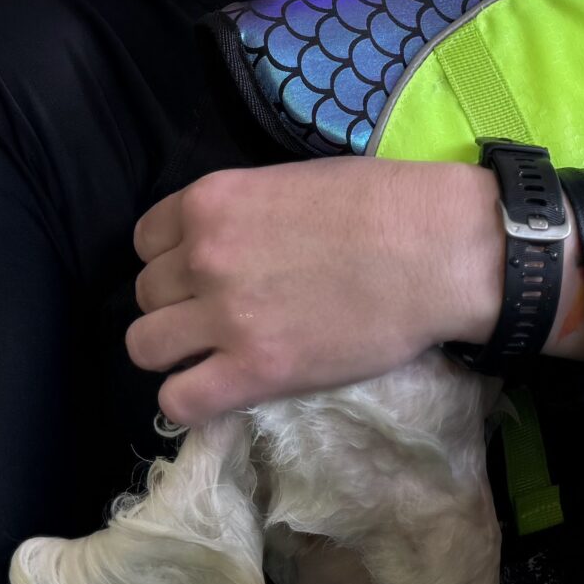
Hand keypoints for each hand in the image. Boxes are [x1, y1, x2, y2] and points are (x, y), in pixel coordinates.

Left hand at [127, 159, 502, 423]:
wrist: (437, 249)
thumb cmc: (382, 203)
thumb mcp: (290, 183)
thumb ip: (242, 212)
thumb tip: (229, 239)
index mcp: (210, 202)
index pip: (146, 241)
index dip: (171, 260)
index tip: (200, 275)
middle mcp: (203, 257)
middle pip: (145, 294)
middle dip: (175, 305)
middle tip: (217, 315)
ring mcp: (224, 317)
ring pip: (146, 346)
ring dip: (174, 352)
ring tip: (212, 355)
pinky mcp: (255, 370)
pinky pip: (179, 400)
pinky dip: (188, 400)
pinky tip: (215, 391)